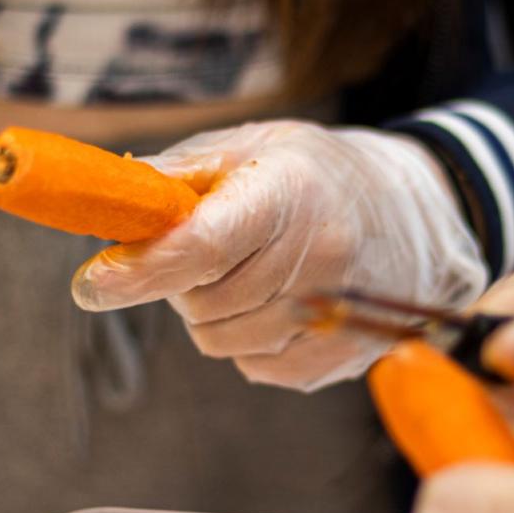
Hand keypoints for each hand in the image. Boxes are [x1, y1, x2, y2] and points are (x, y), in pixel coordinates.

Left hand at [71, 121, 486, 390]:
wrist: (421, 212)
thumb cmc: (319, 172)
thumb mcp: (254, 147)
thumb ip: (179, 174)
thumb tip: (110, 197)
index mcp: (289, 193)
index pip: (202, 247)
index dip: (138, 271)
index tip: (91, 285)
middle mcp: (320, 258)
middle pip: (202, 303)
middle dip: (181, 282)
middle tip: (207, 250)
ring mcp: (336, 316)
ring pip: (219, 341)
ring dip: (212, 313)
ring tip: (249, 272)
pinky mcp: (341, 359)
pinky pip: (254, 365)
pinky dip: (246, 340)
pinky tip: (275, 303)